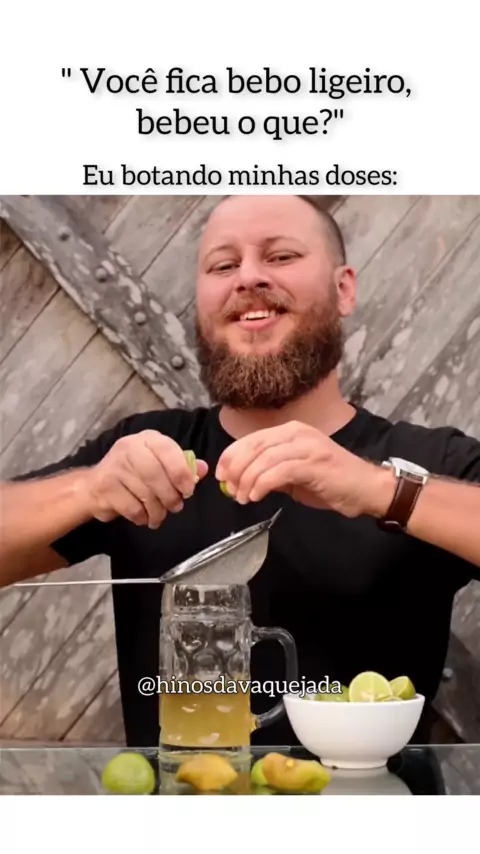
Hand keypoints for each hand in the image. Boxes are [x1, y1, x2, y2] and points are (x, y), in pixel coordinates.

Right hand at [81, 432, 207, 527]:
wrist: (95, 485)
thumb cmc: (135, 473)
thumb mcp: (160, 463)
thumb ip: (182, 466)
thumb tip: (203, 469)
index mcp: (148, 439)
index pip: (168, 450)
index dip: (181, 472)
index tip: (188, 491)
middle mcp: (129, 447)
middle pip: (155, 474)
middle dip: (169, 496)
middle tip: (176, 507)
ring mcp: (115, 466)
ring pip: (144, 493)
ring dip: (157, 510)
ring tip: (160, 516)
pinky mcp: (105, 486)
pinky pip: (132, 507)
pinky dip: (142, 516)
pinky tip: (143, 516)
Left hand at [216, 421, 393, 518]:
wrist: (366, 488)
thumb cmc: (330, 482)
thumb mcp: (294, 473)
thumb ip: (270, 471)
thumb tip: (240, 479)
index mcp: (291, 431)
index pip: (252, 439)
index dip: (231, 455)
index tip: (220, 474)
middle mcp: (297, 432)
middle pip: (254, 446)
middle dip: (236, 468)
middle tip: (229, 489)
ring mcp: (307, 446)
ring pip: (264, 458)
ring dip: (247, 480)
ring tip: (243, 497)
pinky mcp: (314, 463)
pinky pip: (279, 471)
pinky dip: (262, 484)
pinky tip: (256, 497)